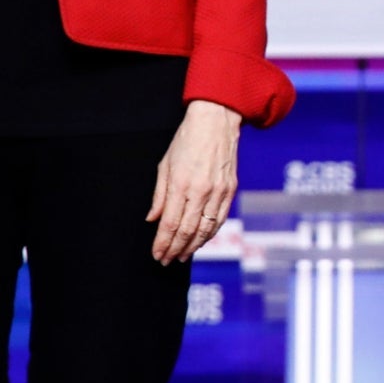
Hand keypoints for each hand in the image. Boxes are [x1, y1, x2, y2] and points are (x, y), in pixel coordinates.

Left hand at [149, 100, 241, 264]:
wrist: (217, 121)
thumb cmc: (187, 140)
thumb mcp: (165, 164)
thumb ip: (159, 195)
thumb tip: (153, 219)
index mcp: (180, 184)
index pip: (170, 223)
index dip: (163, 243)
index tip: (157, 255)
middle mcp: (200, 191)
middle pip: (187, 231)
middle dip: (175, 249)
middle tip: (167, 260)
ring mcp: (218, 191)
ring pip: (205, 229)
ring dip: (192, 246)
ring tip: (182, 256)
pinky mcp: (230, 190)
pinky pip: (219, 219)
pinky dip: (209, 234)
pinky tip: (201, 240)